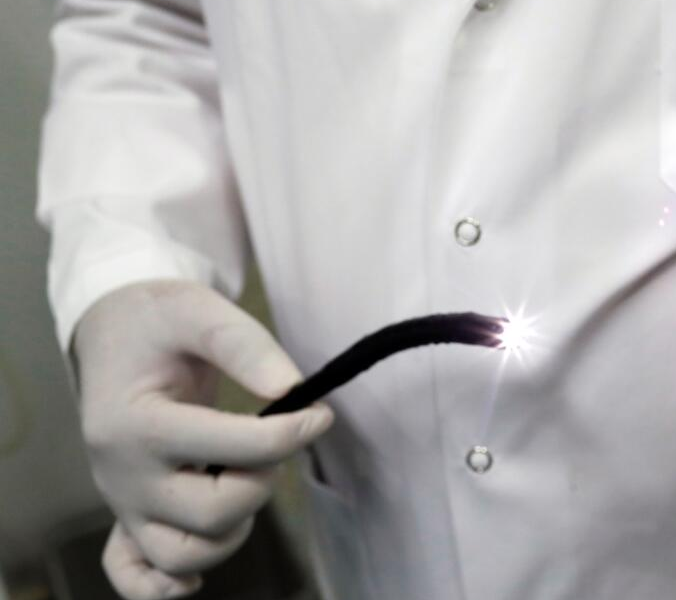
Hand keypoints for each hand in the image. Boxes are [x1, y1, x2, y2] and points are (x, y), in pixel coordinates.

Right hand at [73, 280, 333, 598]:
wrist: (113, 332)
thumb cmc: (156, 320)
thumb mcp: (198, 310)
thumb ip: (245, 345)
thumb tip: (292, 388)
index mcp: (134, 423)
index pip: (228, 448)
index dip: (289, 435)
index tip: (320, 414)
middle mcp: (122, 474)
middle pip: (210, 514)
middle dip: (262, 481)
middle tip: (275, 444)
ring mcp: (122, 501)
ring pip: (182, 556)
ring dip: (231, 533)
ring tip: (247, 483)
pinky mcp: (127, 514)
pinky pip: (135, 574)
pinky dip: (165, 585)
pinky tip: (197, 576)